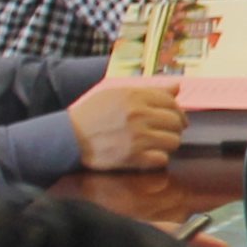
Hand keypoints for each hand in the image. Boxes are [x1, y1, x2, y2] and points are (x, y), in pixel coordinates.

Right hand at [64, 70, 187, 170]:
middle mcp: (138, 115)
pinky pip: (162, 159)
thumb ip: (149, 90)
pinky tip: (149, 155)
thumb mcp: (117, 93)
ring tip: (156, 143)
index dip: (177, 110)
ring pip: (173, 141)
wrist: (69, 137)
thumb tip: (177, 87)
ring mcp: (137, 137)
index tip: (176, 117)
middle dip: (175, 128)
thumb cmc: (92, 114)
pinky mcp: (133, 157)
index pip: (171, 101)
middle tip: (167, 132)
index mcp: (135, 96)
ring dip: (168, 144)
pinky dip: (158, 159)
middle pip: (176, 122)